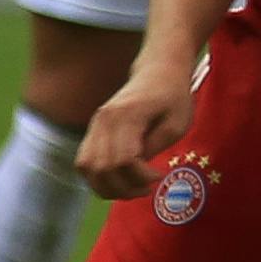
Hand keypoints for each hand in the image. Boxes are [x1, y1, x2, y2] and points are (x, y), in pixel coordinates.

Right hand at [78, 55, 195, 197]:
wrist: (158, 72)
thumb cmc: (173, 98)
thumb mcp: (176, 124)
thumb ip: (155, 146)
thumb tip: (137, 168)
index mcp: (127, 116)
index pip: (123, 159)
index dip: (140, 176)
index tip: (159, 176)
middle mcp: (104, 120)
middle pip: (102, 168)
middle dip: (124, 187)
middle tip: (146, 189)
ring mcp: (95, 125)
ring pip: (87, 168)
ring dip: (107, 187)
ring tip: (131, 189)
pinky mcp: (92, 130)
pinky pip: (84, 162)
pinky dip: (97, 178)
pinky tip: (118, 181)